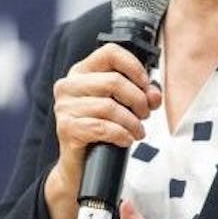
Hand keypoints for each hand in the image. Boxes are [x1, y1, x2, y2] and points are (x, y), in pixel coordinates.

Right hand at [43, 43, 161, 218]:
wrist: (79, 166)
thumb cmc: (101, 130)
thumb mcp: (124, 107)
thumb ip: (142, 96)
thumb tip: (154, 95)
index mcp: (82, 72)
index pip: (110, 52)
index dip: (134, 66)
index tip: (145, 85)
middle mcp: (69, 85)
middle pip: (113, 81)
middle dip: (137, 100)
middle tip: (145, 114)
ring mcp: (64, 107)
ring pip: (109, 106)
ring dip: (132, 121)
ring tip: (138, 131)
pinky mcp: (66, 128)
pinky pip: (101, 127)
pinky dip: (121, 134)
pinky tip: (126, 139)